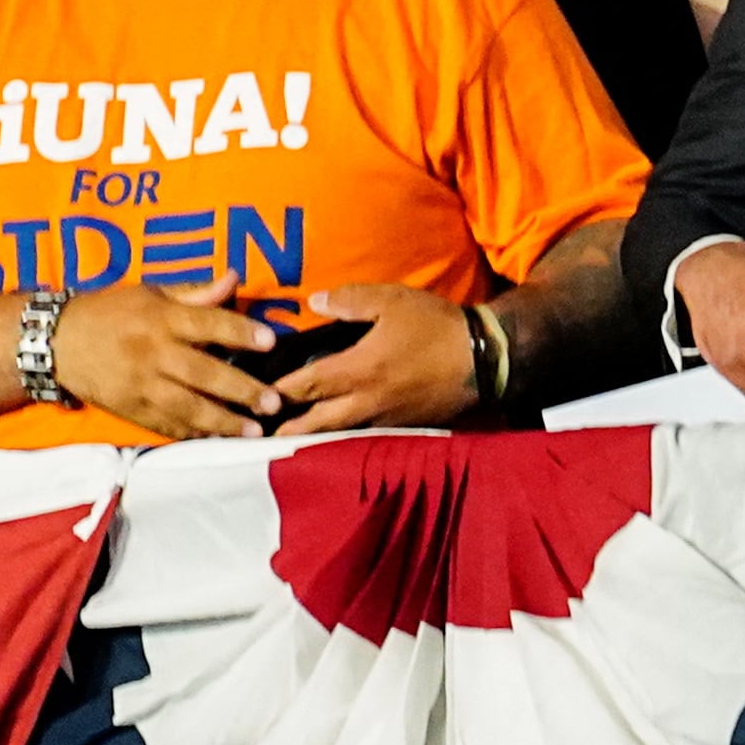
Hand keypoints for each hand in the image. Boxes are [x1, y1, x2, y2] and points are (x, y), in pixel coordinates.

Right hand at [45, 272, 284, 438]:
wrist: (58, 343)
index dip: (239, 331)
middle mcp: (153, 352)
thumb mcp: (148, 292)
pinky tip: (219, 439)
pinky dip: (195, 434)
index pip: (206, 323)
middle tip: (273, 402)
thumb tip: (234, 279)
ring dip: (224, 421)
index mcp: (159, 317)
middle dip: (240, 389)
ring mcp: (141, 386)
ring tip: (254, 431)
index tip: (270, 341)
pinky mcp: (131, 411)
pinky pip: (168, 426)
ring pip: (188, 407)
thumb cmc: (109, 311)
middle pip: (202, 372)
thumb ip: (194, 293)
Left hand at [273, 281, 478, 432]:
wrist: (486, 359)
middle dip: (290, 428)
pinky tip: (336, 441)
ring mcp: (387, 419)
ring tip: (291, 443)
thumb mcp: (391, 300)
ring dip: (314, 438)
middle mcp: (368, 402)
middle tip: (263, 436)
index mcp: (360, 370)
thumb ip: (350, 301)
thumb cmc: (435, 326)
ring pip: (341, 434)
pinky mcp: (405, 427)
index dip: (281, 390)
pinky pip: (367, 436)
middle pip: (319, 421)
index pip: (309, 384)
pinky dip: (345, 440)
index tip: (257, 396)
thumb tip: (314, 302)